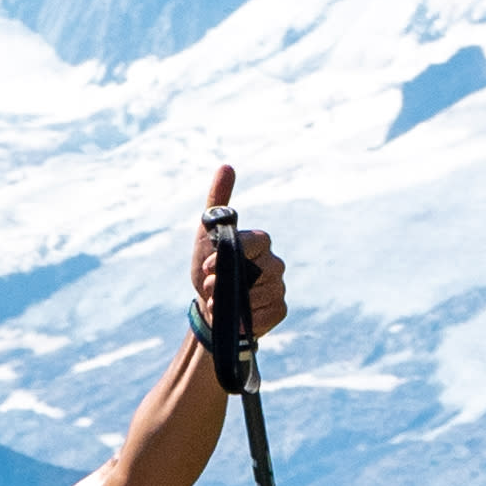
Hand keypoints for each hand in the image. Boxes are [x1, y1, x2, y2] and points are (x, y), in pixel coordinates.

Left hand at [190, 158, 288, 350]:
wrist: (207, 308)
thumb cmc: (207, 269)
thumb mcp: (205, 234)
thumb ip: (216, 203)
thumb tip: (227, 166)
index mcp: (259, 243)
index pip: (257, 241)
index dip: (232, 254)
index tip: (207, 266)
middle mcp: (274, 263)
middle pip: (263, 270)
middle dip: (230, 283)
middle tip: (208, 287)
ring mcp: (279, 287)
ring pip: (266, 294)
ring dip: (236, 303)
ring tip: (216, 304)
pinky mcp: (279, 310)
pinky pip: (271, 314)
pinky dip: (249, 320)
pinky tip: (235, 319)